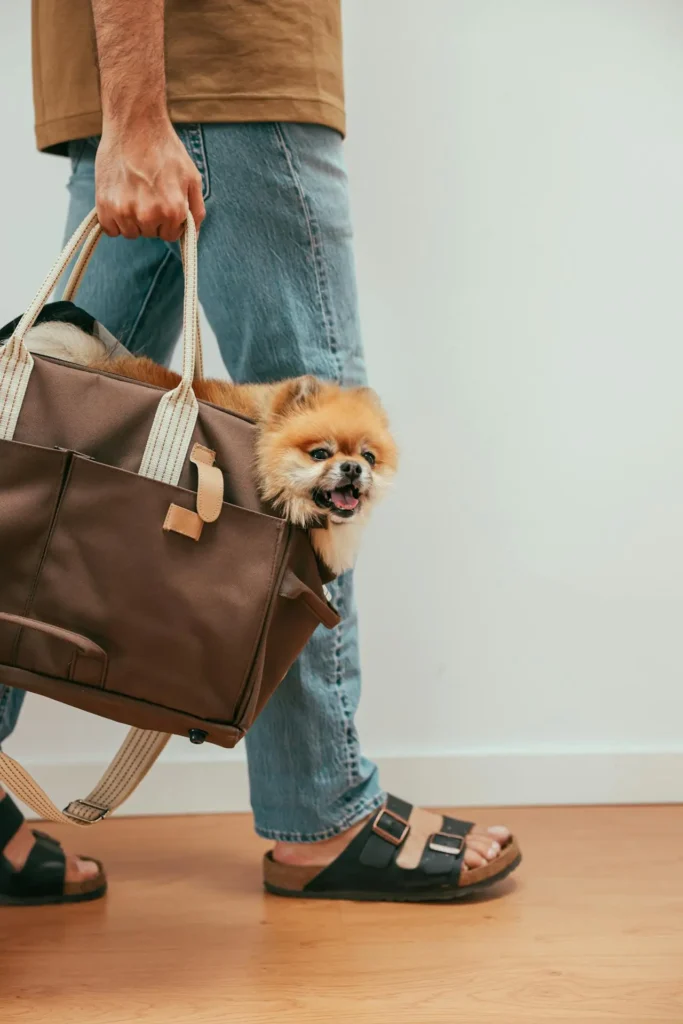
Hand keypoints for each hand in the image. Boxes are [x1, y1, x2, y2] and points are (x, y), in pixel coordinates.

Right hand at [95, 116, 204, 241]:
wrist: (135, 123)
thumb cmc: (165, 149)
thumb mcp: (192, 178)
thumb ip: (196, 211)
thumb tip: (193, 236)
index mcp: (173, 211)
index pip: (169, 235)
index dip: (167, 221)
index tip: (162, 203)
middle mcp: (149, 215)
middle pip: (149, 233)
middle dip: (150, 219)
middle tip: (146, 192)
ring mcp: (125, 211)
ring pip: (130, 232)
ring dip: (132, 219)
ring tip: (133, 192)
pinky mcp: (104, 205)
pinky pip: (110, 229)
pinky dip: (113, 219)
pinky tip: (118, 198)